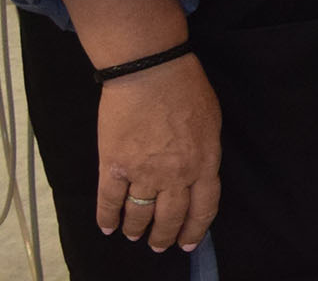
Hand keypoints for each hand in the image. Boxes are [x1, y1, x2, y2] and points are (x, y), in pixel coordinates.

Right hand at [96, 60, 221, 249]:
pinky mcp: (114, 165)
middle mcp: (176, 174)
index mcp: (204, 162)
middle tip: (158, 245)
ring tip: (133, 235)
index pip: (204, 208)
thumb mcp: (211, 122)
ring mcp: (144, 172)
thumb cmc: (186, 88)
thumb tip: (198, 175)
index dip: (195, 229)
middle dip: (164, 236)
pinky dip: (107, 217)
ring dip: (136, 229)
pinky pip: (109, 200)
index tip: (188, 242)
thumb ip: (205, 153)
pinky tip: (107, 227)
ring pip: (139, 214)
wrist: (150, 71)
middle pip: (170, 217)